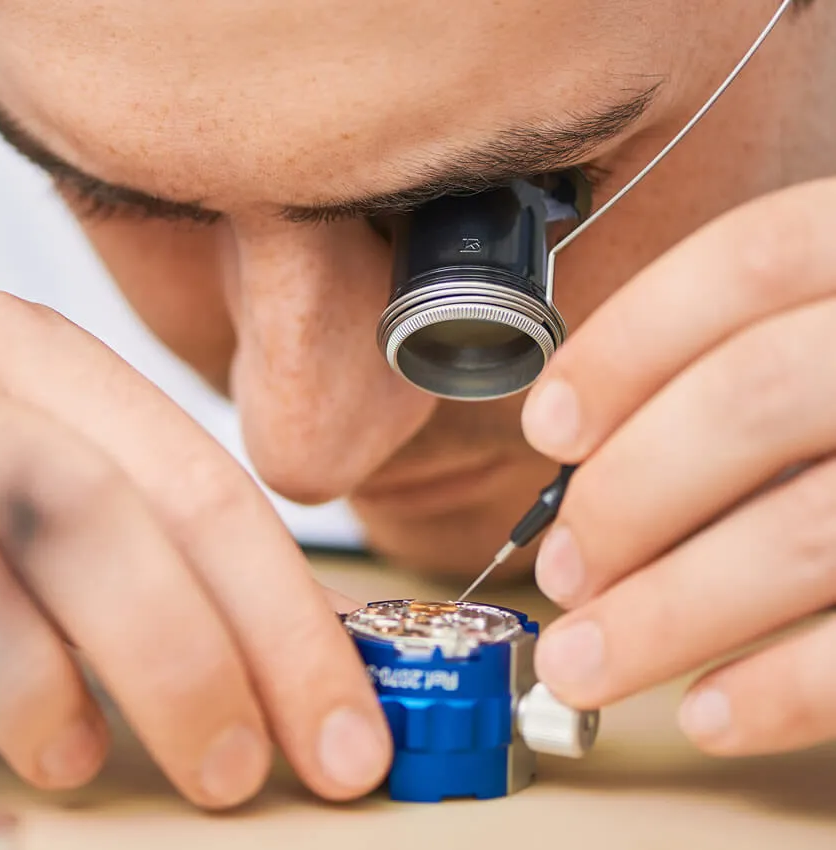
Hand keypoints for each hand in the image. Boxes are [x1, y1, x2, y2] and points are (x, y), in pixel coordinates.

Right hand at [0, 293, 390, 807]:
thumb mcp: (33, 453)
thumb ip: (148, 536)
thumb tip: (292, 658)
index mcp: (31, 358)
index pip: (195, 486)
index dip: (283, 622)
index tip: (340, 735)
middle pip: (85, 515)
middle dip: (185, 660)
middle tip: (229, 767)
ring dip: (32, 682)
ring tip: (74, 757)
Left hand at [520, 177, 835, 755]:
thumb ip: (762, 361)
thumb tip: (593, 448)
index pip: (749, 262)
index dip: (629, 345)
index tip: (550, 428)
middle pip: (756, 399)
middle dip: (628, 496)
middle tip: (564, 569)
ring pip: (806, 533)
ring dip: (666, 613)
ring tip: (586, 661)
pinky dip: (785, 691)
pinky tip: (708, 712)